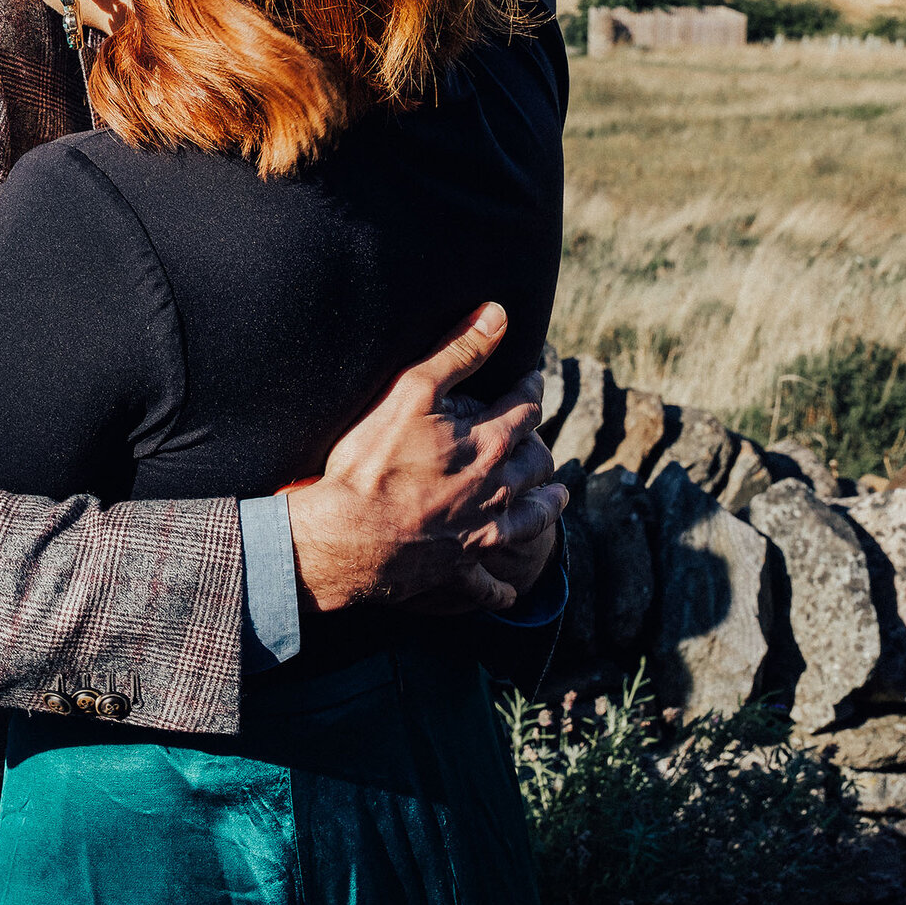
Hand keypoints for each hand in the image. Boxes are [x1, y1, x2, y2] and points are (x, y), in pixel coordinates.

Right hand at [284, 303, 569, 616]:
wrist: (347, 537)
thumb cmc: (373, 462)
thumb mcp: (412, 391)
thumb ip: (458, 353)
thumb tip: (498, 314)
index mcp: (490, 444)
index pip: (525, 407)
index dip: (531, 388)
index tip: (533, 377)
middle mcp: (497, 489)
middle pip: (537, 463)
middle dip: (542, 444)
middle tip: (539, 435)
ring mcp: (480, 533)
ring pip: (532, 519)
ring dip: (548, 506)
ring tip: (558, 497)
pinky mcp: (458, 568)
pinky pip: (490, 585)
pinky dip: (503, 587)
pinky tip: (511, 590)